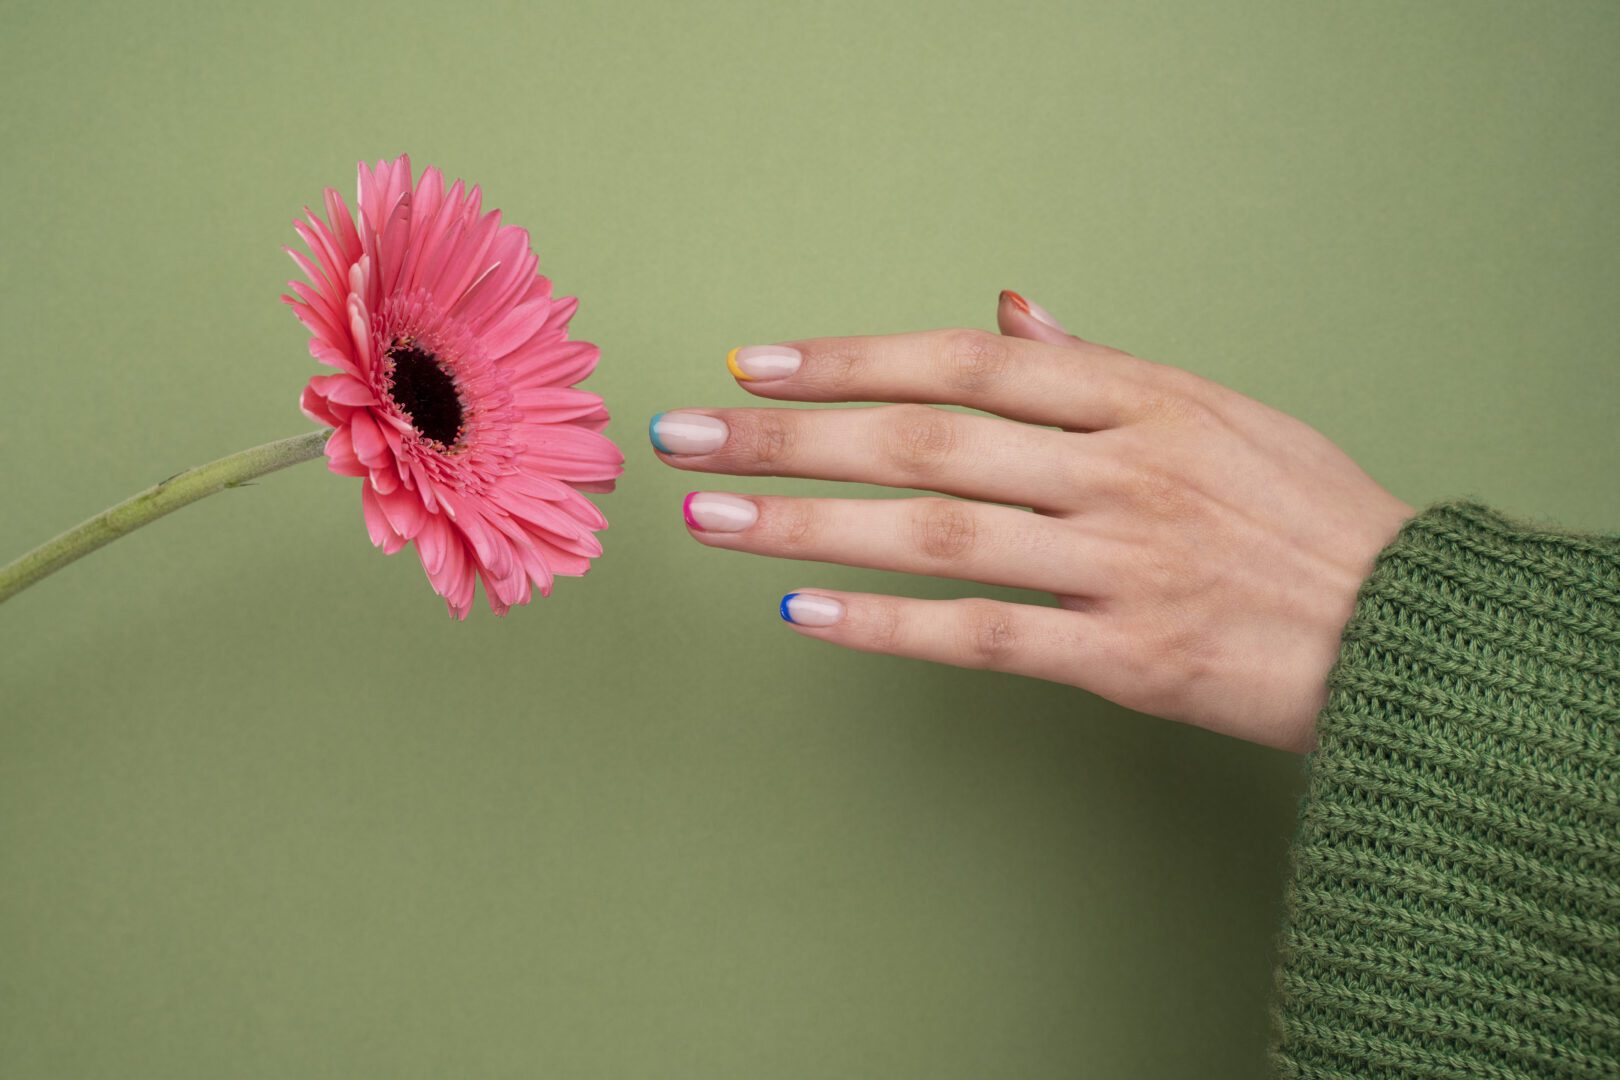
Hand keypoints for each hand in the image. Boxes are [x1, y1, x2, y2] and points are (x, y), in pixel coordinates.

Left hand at [650, 293, 1412, 750]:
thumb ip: (1103, 368)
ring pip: (935, 533)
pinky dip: (887, 623)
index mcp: (1141, 398)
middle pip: (924, 440)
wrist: (1404, 634)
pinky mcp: (1125, 656)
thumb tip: (1012, 315)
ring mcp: (1120, 562)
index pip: (965, 364)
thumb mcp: (1220, 411)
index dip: (851, 359)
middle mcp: (1119, 470)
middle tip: (684, 435)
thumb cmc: (1306, 517)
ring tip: (710, 517)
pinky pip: (983, 633)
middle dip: (790, 435)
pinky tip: (804, 609)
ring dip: (809, 521)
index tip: (755, 365)